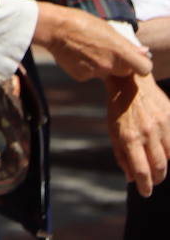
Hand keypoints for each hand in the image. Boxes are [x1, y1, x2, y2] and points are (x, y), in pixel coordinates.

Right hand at [33, 3, 151, 80]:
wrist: (53, 28)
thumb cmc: (80, 22)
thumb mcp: (107, 28)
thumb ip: (126, 43)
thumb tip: (144, 52)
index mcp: (120, 51)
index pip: (144, 68)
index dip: (141, 65)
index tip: (135, 60)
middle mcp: (110, 65)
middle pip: (124, 71)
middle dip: (119, 63)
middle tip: (106, 50)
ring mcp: (95, 72)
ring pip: (105, 72)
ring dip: (100, 64)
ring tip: (86, 49)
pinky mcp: (81, 77)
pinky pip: (90, 74)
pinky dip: (85, 67)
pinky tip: (76, 54)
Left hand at [106, 72, 169, 196]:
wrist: (130, 83)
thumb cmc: (119, 110)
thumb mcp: (113, 133)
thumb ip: (122, 156)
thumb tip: (131, 178)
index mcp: (129, 138)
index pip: (141, 171)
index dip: (145, 186)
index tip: (145, 192)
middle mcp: (147, 133)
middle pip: (159, 167)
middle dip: (156, 179)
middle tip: (152, 181)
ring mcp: (162, 126)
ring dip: (163, 165)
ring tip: (157, 166)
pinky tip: (163, 151)